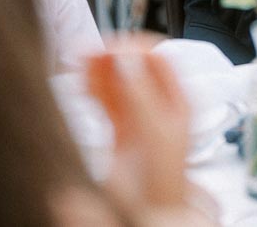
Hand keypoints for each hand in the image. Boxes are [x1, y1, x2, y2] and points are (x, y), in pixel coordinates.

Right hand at [86, 37, 204, 220]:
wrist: (146, 210)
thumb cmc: (161, 176)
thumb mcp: (154, 128)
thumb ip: (140, 91)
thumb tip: (127, 56)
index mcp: (177, 98)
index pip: (158, 56)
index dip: (134, 46)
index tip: (112, 46)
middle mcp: (158, 102)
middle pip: (134, 65)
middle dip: (111, 54)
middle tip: (88, 52)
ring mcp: (137, 113)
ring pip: (116, 79)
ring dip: (98, 67)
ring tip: (79, 60)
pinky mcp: (118, 125)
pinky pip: (104, 97)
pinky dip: (91, 85)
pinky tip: (81, 80)